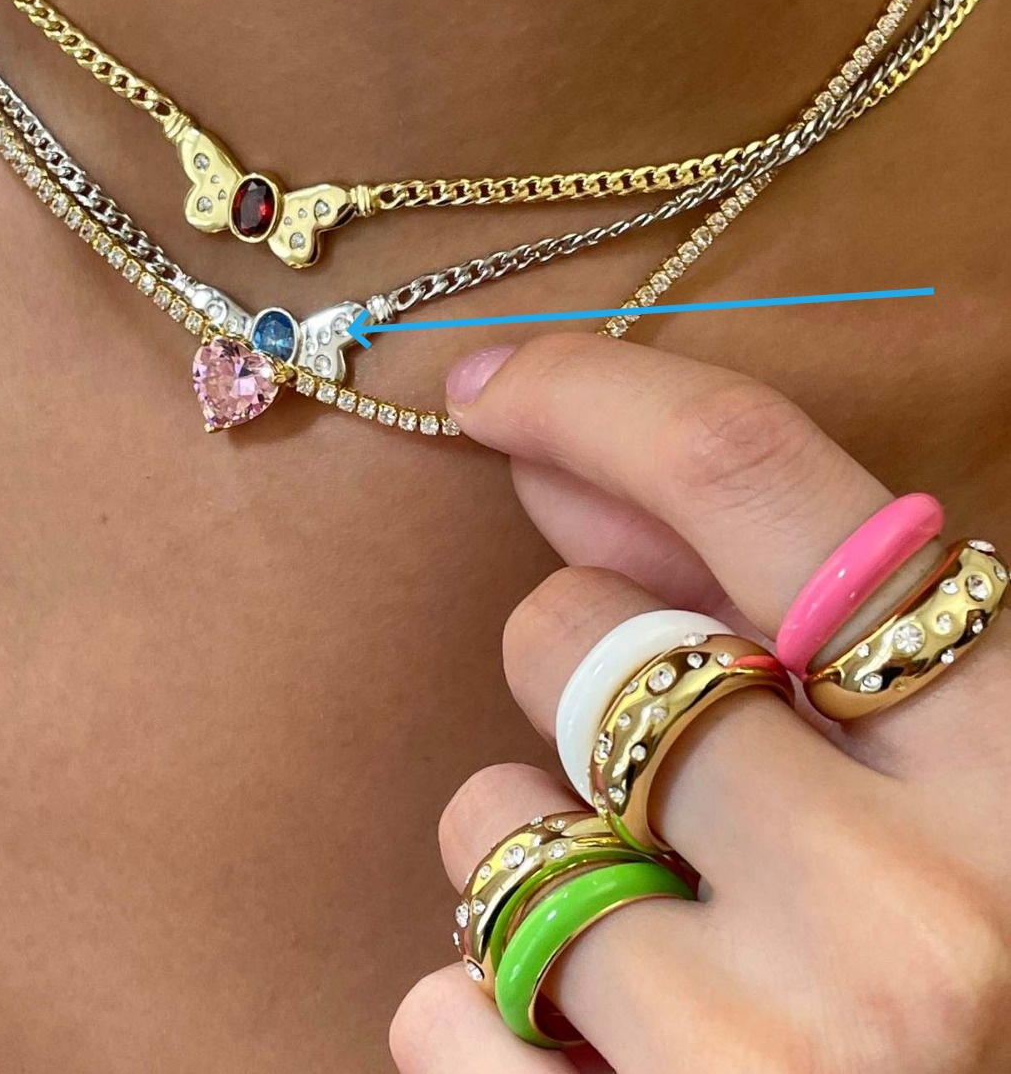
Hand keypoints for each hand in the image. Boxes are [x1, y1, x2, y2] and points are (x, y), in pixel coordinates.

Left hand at [390, 335, 1010, 1073]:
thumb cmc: (951, 974)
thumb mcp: (922, 772)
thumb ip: (759, 605)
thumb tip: (559, 459)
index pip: (753, 477)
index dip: (597, 396)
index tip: (492, 386)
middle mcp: (919, 906)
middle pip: (578, 633)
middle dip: (570, 669)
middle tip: (648, 767)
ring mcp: (782, 1057)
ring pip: (490, 820)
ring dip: (523, 849)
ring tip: (643, 942)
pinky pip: (440, 1005)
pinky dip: (479, 1007)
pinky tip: (593, 1053)